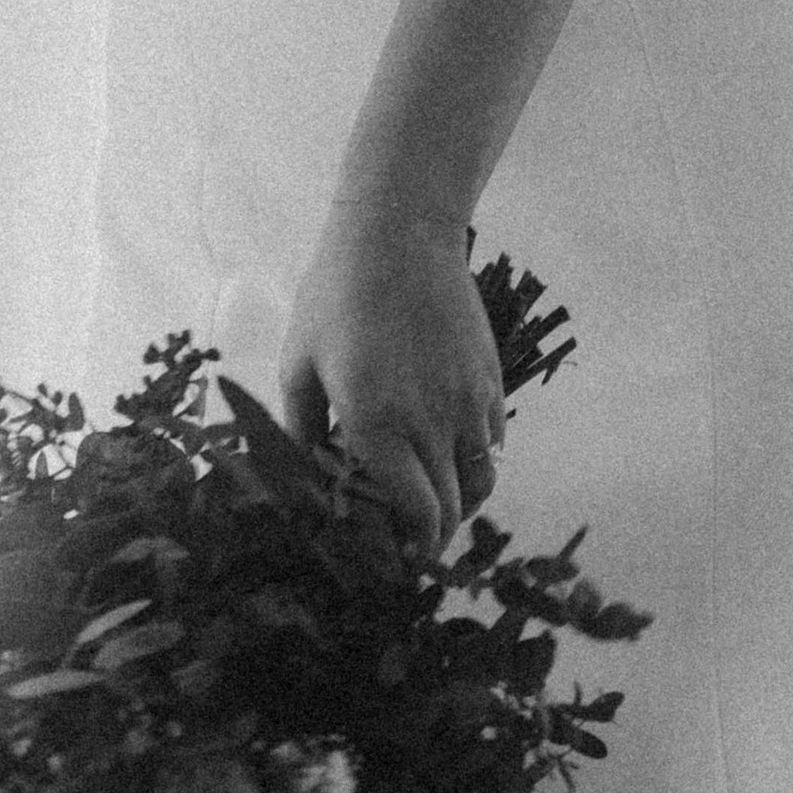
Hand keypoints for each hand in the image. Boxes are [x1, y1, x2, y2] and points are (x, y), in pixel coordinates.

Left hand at [278, 189, 507, 557]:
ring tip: (437, 504)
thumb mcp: (300, 362)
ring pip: (482, 482)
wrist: (399, 235)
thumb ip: (303, 427)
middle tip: (412, 543)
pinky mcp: (489, 379)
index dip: (410, 547)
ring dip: (461, 504)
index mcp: (378, 425)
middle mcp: (432, 422)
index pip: (414, 513)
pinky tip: (450, 450)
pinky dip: (476, 460)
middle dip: (433, 538)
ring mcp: (468, 401)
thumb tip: (309, 474)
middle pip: (451, 510)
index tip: (396, 558)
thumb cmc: (337, 295)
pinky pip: (492, 442)